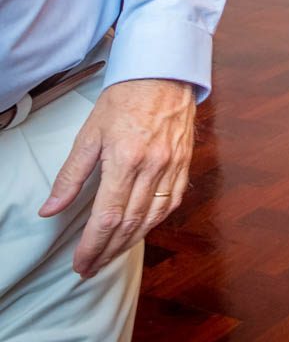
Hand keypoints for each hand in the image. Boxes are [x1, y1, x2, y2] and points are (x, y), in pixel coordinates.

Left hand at [40, 78, 196, 276]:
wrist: (164, 74)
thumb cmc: (125, 99)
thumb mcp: (89, 135)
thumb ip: (70, 176)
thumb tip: (51, 210)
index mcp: (126, 160)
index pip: (107, 217)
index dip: (92, 245)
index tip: (80, 263)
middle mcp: (153, 167)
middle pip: (130, 223)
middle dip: (108, 251)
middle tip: (90, 267)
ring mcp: (173, 167)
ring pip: (153, 218)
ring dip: (131, 242)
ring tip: (111, 254)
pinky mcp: (185, 164)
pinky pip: (172, 203)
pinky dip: (155, 222)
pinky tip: (141, 230)